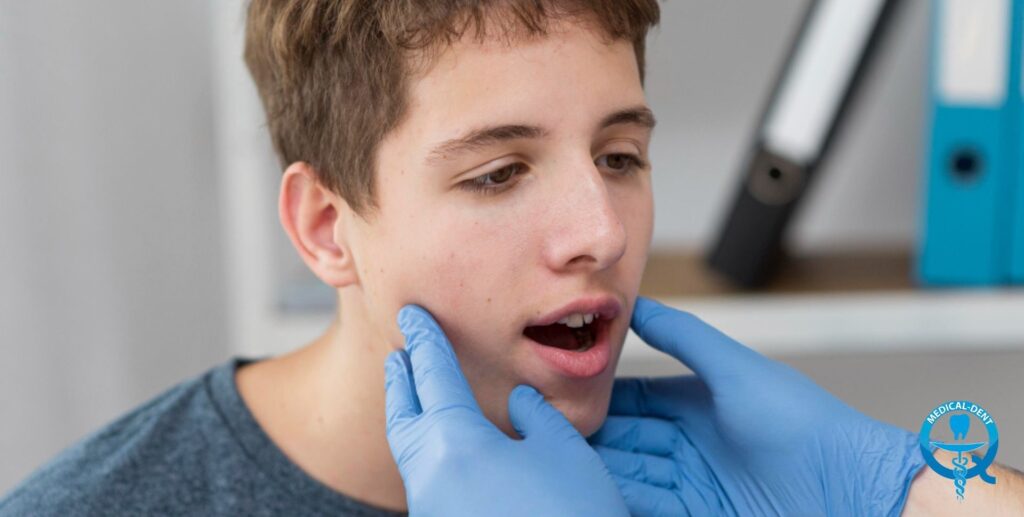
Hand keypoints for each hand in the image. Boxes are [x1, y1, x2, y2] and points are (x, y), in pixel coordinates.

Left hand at [384, 304, 628, 516]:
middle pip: (403, 415)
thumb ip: (538, 417)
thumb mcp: (565, 454)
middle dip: (402, 379)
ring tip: (417, 394)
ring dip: (411, 415)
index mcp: (456, 446)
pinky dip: (427, 448)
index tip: (413, 317)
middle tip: (401, 351)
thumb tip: (521, 403)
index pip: (433, 377)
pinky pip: (425, 477)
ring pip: (410, 450)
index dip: (426, 341)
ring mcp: (432, 510)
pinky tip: (448, 447)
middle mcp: (431, 478)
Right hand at [588, 296, 926, 515]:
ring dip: (601, 472)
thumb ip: (686, 337)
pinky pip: (650, 506)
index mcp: (702, 403)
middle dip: (592, 439)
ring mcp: (698, 484)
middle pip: (630, 439)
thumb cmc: (802, 427)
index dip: (601, 399)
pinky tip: (594, 493)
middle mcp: (697, 443)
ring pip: (635, 475)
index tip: (560, 397)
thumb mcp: (737, 371)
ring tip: (561, 469)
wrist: (849, 494)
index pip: (638, 399)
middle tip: (548, 439)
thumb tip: (636, 304)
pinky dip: (621, 500)